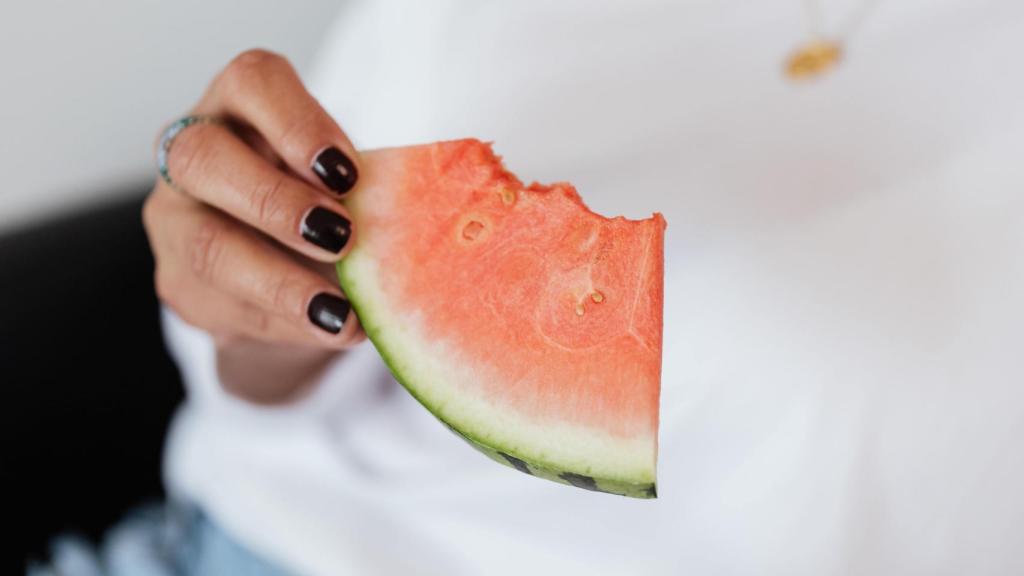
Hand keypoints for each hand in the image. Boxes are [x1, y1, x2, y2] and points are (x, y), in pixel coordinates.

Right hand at [143, 49, 364, 401]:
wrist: (282, 277)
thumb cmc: (322, 204)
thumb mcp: (343, 185)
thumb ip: (361, 191)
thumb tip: (410, 225)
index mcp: (239, 105)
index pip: (251, 82)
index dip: (297, 123)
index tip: (347, 173)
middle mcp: (190, 150)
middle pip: (204, 158)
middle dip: (276, 201)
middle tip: (341, 236)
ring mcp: (174, 218)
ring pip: (207, 245)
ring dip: (281, 282)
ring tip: (341, 310)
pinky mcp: (179, 283)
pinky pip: (224, 306)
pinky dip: (287, 323)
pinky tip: (334, 330)